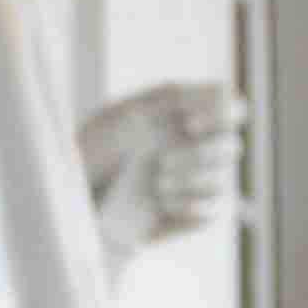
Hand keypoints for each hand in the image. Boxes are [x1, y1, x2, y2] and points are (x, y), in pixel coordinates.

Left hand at [80, 83, 245, 258]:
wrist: (75, 206)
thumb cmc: (93, 153)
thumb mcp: (125, 115)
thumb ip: (172, 96)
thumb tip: (223, 89)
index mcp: (180, 119)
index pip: (229, 110)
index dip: (222, 115)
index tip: (191, 123)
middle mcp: (190, 149)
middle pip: (232, 146)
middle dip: (199, 154)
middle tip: (162, 161)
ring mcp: (191, 184)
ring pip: (222, 179)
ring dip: (191, 180)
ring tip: (156, 184)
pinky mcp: (188, 217)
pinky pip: (215, 209)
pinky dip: (192, 205)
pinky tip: (163, 205)